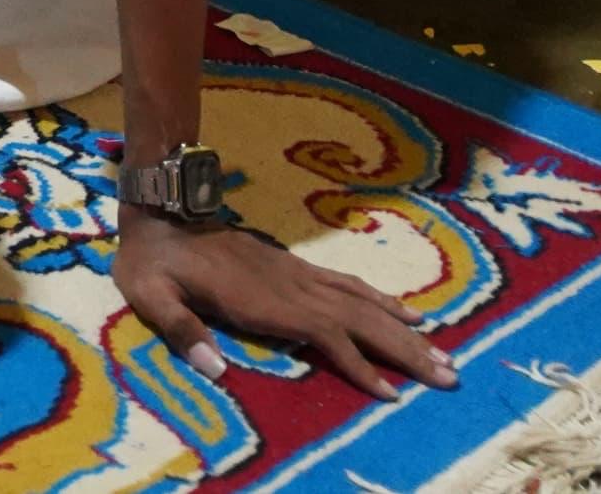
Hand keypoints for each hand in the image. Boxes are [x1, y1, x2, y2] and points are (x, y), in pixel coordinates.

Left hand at [115, 212, 454, 399]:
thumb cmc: (151, 258)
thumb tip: (216, 371)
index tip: (390, 394)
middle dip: (406, 349)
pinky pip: (347, 285)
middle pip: (360, 319)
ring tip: (444, 352)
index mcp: (262, 298)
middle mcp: (290, 285)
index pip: (325, 335)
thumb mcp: (150, 292)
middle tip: (451, 375)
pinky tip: (407, 312)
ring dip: (404, 328)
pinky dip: (381, 301)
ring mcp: (295, 273)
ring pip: (362, 302)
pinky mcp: (293, 266)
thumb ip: (180, 330)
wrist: (158, 206)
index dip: (357, 364)